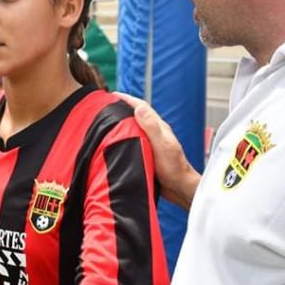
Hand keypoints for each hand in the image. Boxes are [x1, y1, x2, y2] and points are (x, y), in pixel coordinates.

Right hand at [115, 93, 201, 209]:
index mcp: (158, 128)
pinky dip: (123, 138)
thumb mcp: (162, 145)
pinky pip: (133, 141)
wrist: (180, 188)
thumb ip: (152, 127)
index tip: (112, 95)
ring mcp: (151, 144)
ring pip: (134, 129)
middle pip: (136, 116)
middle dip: (122, 108)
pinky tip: (115, 144)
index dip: (127, 99)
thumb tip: (139, 107)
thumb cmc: (174, 169)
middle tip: (105, 107)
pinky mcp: (148, 154)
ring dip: (122, 123)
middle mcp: (154, 133)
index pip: (142, 107)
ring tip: (106, 122)